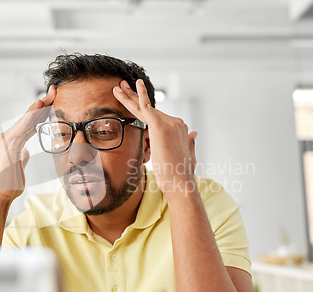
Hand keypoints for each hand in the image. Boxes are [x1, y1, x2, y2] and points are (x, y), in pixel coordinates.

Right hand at [0, 85, 56, 201]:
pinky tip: (38, 108)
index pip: (31, 122)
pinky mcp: (8, 145)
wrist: (0, 194)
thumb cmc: (9, 182)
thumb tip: (26, 151)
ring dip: (38, 106)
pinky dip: (30, 117)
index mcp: (15, 140)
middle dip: (42, 103)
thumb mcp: (20, 165)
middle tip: (54, 90)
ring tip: (49, 95)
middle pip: (29, 117)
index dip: (42, 111)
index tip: (54, 100)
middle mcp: (9, 136)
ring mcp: (8, 140)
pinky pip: (22, 127)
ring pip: (26, 119)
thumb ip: (22, 156)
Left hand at [113, 79, 196, 196]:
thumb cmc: (180, 174)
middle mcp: (176, 123)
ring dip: (129, 96)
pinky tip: (131, 88)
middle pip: (150, 108)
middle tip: (122, 86)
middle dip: (134, 96)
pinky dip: (139, 96)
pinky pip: (146, 108)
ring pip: (144, 107)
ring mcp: (170, 123)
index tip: (134, 100)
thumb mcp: (187, 155)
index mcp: (180, 128)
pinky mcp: (161, 126)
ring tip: (118, 88)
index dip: (144, 107)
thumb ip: (190, 142)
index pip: (157, 116)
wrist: (181, 183)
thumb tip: (195, 133)